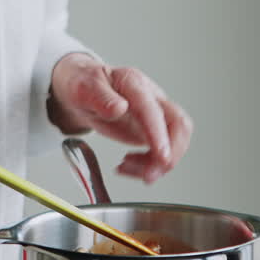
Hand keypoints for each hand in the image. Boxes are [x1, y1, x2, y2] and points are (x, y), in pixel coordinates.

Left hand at [47, 53, 192, 183]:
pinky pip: (161, 151)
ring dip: (157, 164)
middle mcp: (151, 97)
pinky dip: (148, 165)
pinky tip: (128, 166)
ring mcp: (154, 114)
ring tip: (126, 168)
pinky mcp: (152, 130)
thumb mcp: (82, 89)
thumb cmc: (83, 85)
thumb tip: (119, 108)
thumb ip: (100, 98)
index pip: (153, 109)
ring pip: (175, 141)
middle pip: (179, 124)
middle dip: (171, 154)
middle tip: (149, 175)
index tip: (162, 157)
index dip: (159, 134)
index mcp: (134, 83)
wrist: (81, 89)